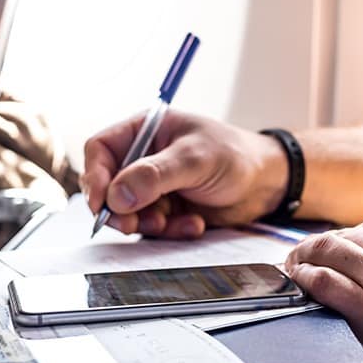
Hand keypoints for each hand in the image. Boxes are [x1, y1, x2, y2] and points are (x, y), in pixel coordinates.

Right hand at [80, 110, 287, 237]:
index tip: (101, 203)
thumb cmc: (235, 155)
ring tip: (173, 222)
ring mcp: (154, 186)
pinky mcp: (167, 210)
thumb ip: (154, 176)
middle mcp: (144, 158)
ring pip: (129, 212)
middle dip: (119, 209)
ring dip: (147, 223)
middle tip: (133, 225)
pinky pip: (152, 228)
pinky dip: (169, 231)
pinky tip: (194, 224)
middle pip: (109, 186)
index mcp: (145, 131)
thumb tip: (116, 195)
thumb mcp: (194, 159)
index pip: (101, 150)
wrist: (267, 183)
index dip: (95, 176)